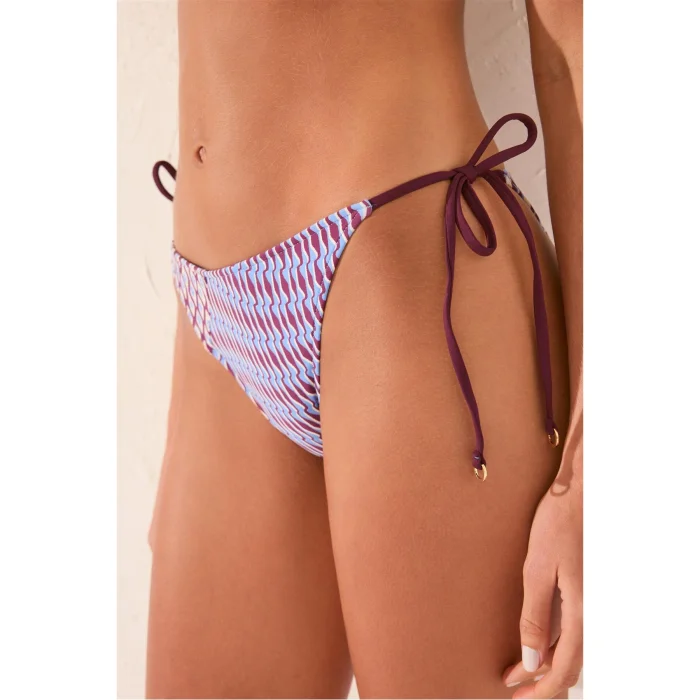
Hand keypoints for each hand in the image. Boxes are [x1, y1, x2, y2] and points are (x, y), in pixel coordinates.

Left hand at [502, 469, 582, 697]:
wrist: (579, 492)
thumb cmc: (557, 524)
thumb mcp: (538, 570)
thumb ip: (535, 617)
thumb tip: (531, 661)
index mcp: (582, 612)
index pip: (565, 668)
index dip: (542, 688)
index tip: (517, 696)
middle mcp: (592, 612)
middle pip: (571, 663)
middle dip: (542, 681)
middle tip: (513, 689)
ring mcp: (591, 602)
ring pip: (573, 648)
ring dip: (548, 664)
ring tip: (519, 672)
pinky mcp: (584, 591)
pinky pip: (573, 629)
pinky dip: (555, 643)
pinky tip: (537, 644)